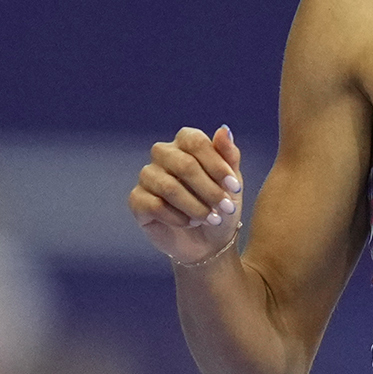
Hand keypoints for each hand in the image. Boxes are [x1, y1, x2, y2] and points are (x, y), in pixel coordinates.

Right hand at [131, 126, 245, 267]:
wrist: (209, 243)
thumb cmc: (219, 207)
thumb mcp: (231, 183)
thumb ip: (229, 156)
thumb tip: (224, 129)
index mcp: (185, 144)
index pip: (195, 141)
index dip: (216, 164)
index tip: (235, 188)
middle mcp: (163, 155)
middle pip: (184, 164)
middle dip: (209, 190)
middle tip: (226, 209)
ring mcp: (148, 176)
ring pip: (169, 187)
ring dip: (195, 207)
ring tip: (210, 219)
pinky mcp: (137, 200)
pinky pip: (155, 206)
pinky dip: (177, 218)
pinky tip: (189, 224)